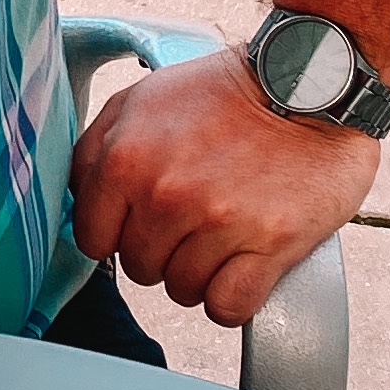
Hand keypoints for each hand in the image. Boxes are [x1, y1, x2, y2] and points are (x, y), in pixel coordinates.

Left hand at [69, 51, 376, 325]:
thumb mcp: (140, 101)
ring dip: (200, 273)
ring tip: (225, 233)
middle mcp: (168, 193)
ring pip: (183, 290)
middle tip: (195, 217)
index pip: (92, 239)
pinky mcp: (270, 245)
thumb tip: (77, 200)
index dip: (117, 233)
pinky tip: (244, 266)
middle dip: (162, 251)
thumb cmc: (225, 94)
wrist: (312, 82)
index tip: (144, 219)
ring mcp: (220, 222)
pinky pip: (227, 307)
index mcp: (126, 158)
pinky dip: (233, 297)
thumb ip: (95, 152)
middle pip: (139, 268)